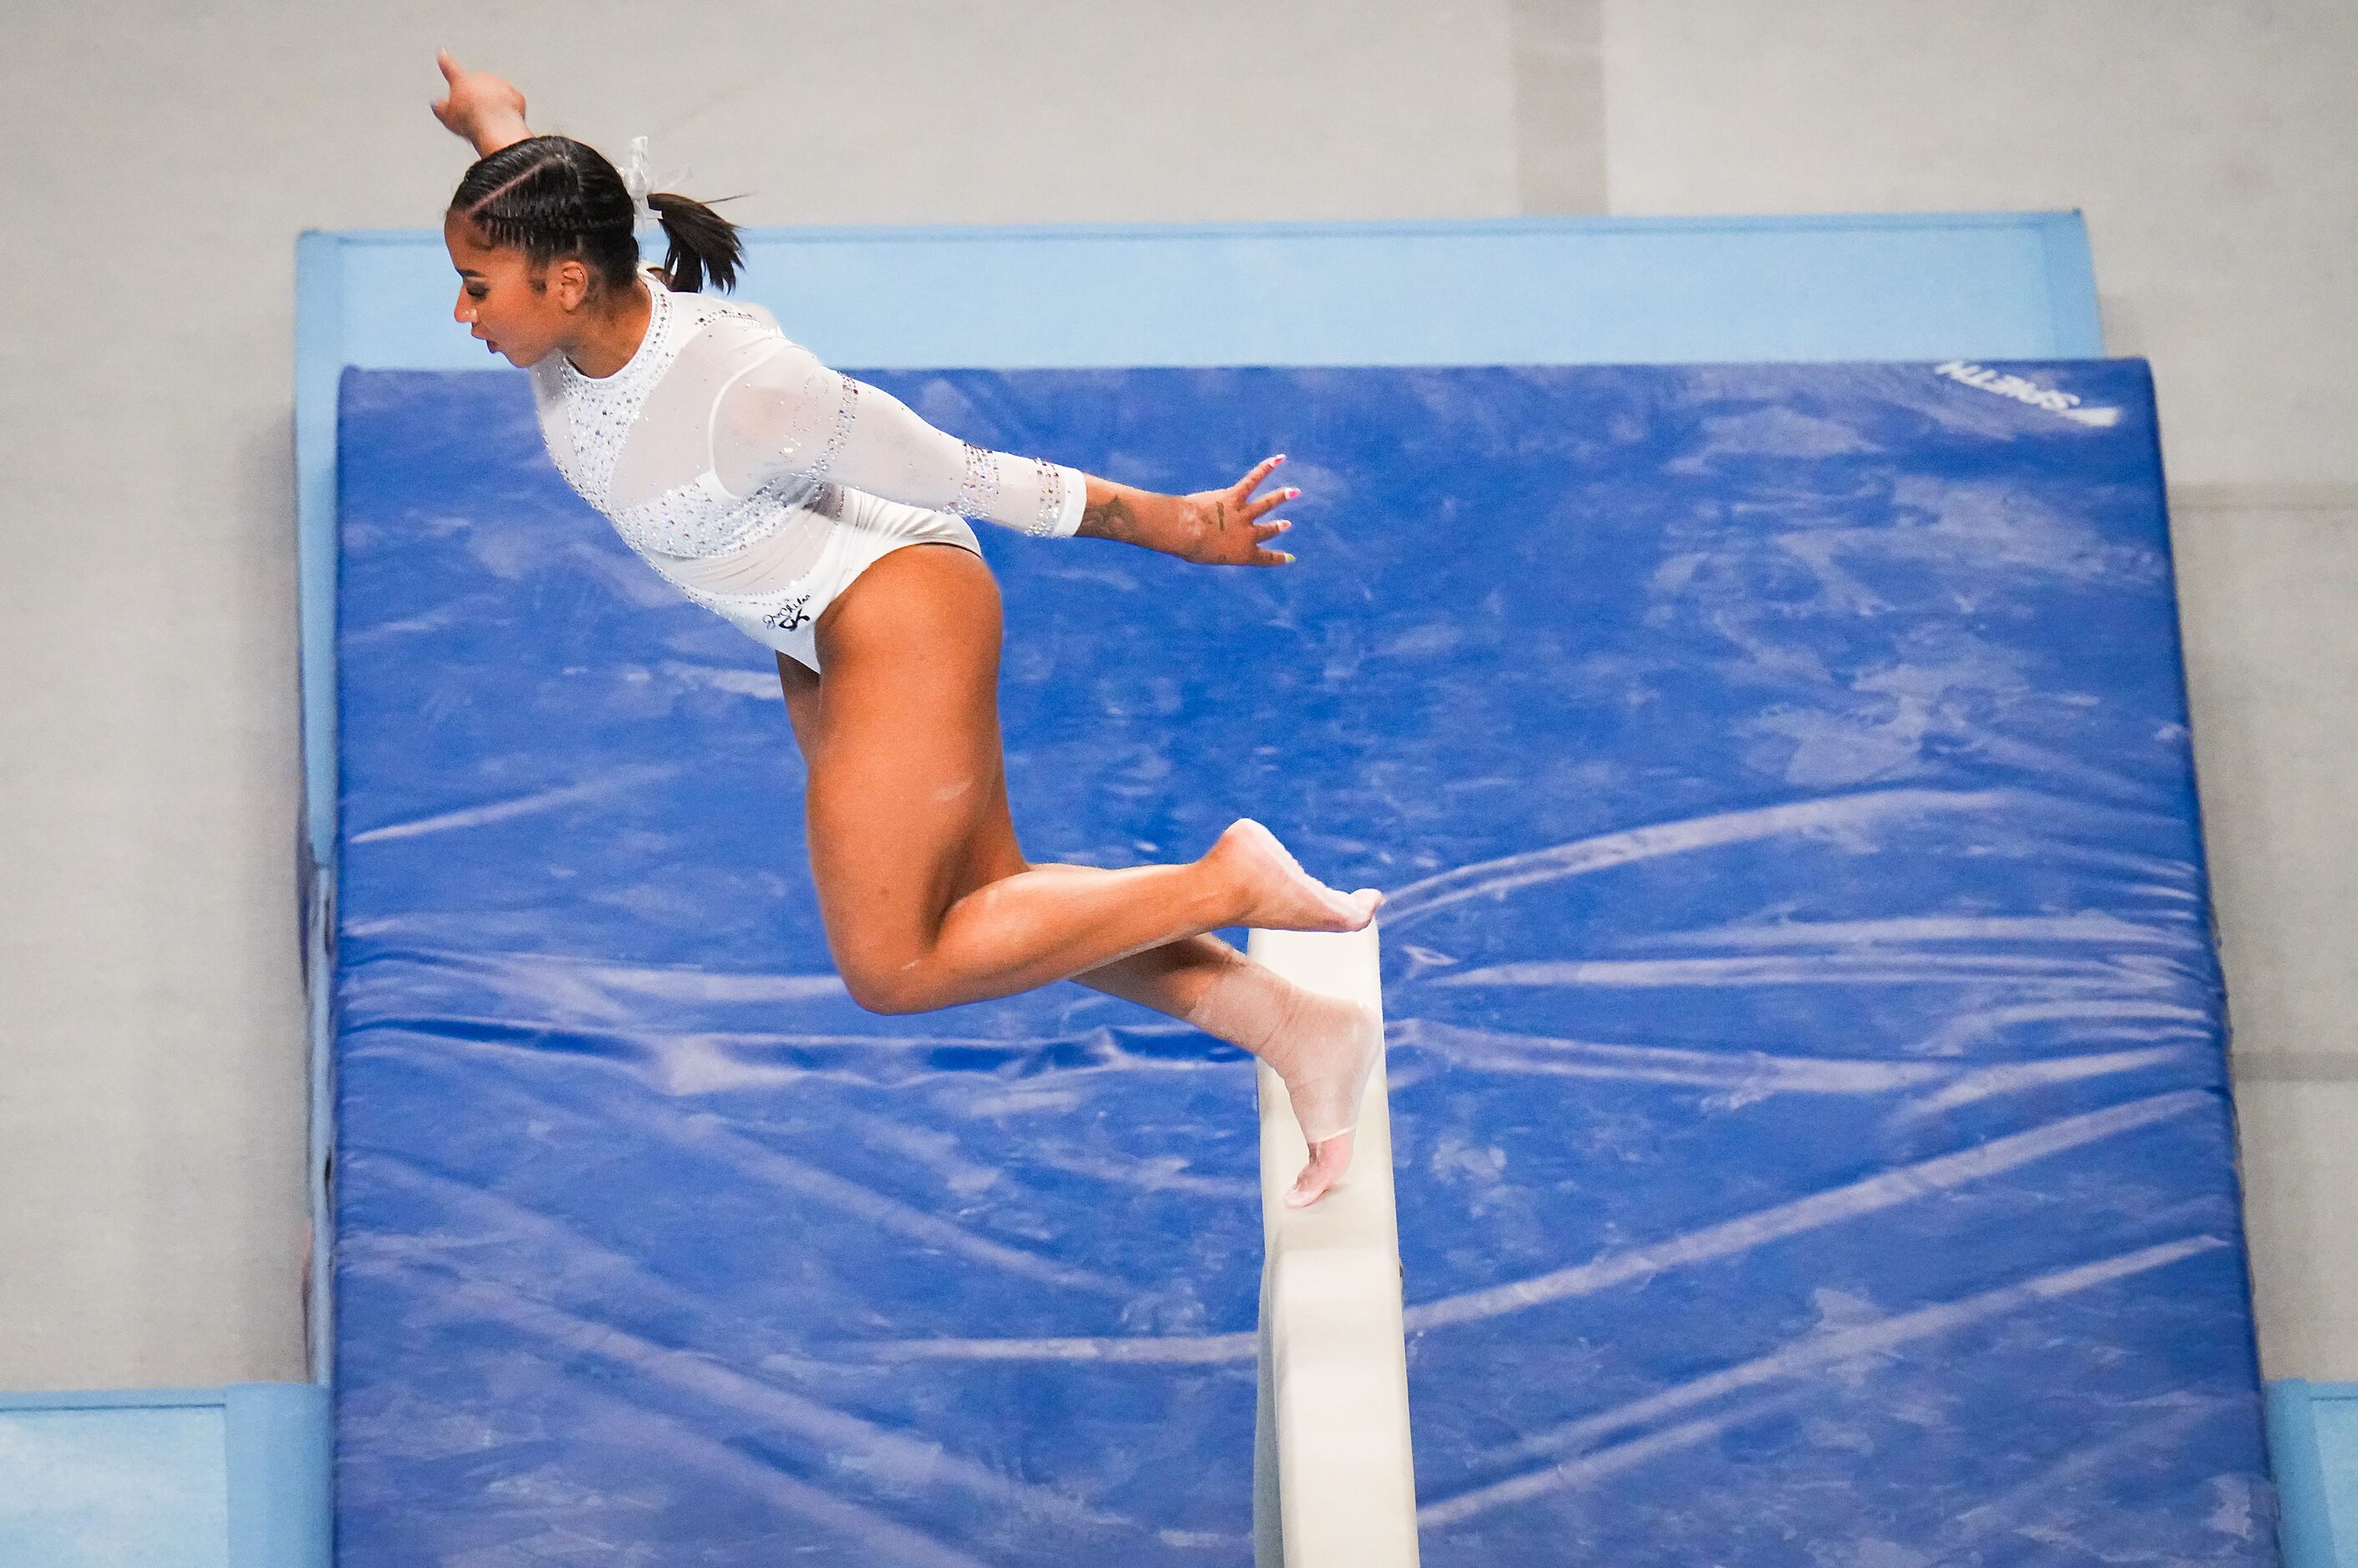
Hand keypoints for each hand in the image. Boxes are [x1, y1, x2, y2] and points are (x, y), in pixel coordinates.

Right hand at [430, 49, 531, 154]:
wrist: (496, 125)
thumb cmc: (471, 120)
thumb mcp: (448, 117)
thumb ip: (442, 107)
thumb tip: (438, 105)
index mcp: (461, 80)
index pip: (450, 68)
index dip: (445, 60)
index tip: (442, 53)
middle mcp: (481, 78)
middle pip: (477, 86)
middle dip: (477, 98)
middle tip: (475, 116)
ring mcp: (500, 84)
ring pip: (496, 94)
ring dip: (493, 104)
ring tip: (489, 121)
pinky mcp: (516, 95)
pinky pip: (511, 102)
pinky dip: (508, 110)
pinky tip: (503, 121)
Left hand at [1162, 455, 1299, 565]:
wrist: (1186, 531)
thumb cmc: (1189, 547)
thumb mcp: (1204, 555)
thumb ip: (1212, 546)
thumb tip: (1207, 534)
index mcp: (1243, 554)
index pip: (1265, 558)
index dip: (1277, 558)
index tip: (1288, 557)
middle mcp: (1248, 534)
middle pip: (1267, 530)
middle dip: (1277, 527)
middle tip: (1286, 524)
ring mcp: (1242, 514)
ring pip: (1266, 504)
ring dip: (1280, 496)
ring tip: (1293, 491)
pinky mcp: (1233, 496)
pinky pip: (1252, 480)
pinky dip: (1265, 469)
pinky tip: (1277, 459)